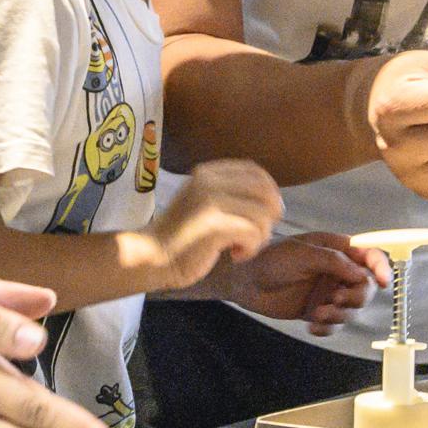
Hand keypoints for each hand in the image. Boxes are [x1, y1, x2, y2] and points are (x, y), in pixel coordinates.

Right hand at [148, 160, 283, 289]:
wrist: (152, 256)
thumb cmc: (181, 236)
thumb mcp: (203, 202)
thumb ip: (231, 196)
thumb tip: (275, 203)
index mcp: (207, 173)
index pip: (254, 171)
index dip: (269, 191)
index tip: (265, 213)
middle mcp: (210, 181)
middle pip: (264, 191)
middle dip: (269, 215)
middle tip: (256, 235)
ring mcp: (212, 201)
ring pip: (262, 215)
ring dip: (259, 237)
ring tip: (240, 247)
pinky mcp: (216, 225)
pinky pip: (254, 233)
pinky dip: (251, 248)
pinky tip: (236, 255)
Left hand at [212, 234, 391, 335]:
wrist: (243, 280)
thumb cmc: (270, 258)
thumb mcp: (304, 253)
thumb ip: (334, 261)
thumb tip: (361, 273)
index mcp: (338, 249)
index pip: (371, 256)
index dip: (382, 267)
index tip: (383, 281)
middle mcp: (337, 271)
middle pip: (366, 288)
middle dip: (356, 297)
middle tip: (336, 299)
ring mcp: (327, 292)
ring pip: (352, 310)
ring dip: (339, 315)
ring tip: (317, 313)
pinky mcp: (317, 310)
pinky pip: (335, 325)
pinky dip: (328, 329)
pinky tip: (312, 326)